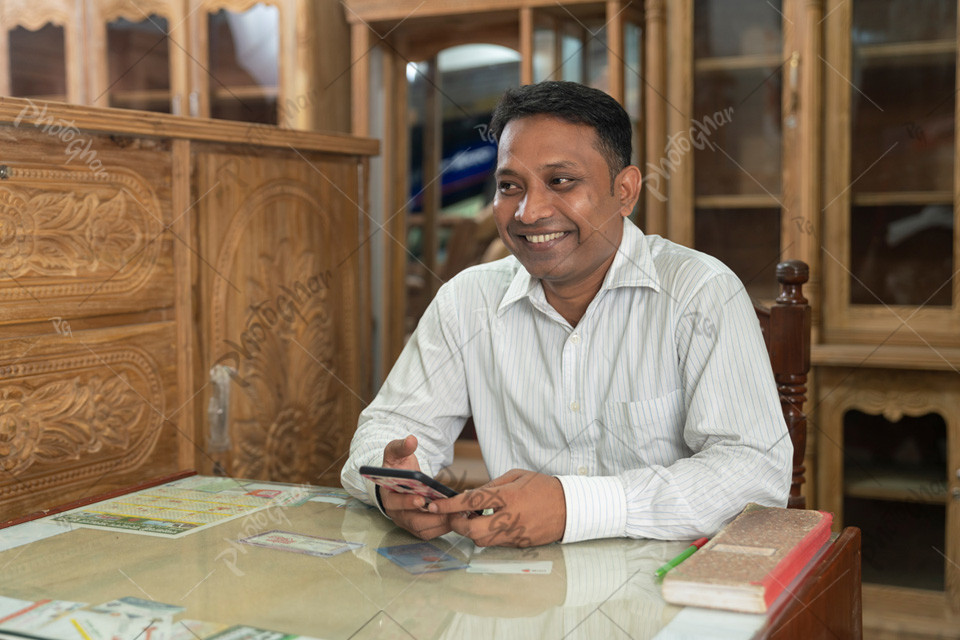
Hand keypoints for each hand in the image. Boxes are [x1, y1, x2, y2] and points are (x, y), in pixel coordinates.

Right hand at [379, 435, 452, 539]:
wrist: (399, 480)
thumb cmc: (397, 467)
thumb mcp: (396, 453)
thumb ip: (402, 447)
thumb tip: (411, 440)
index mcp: (388, 495)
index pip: (395, 503)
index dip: (407, 502)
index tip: (421, 499)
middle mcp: (396, 513)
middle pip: (413, 522)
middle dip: (433, 517)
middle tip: (451, 509)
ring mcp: (407, 522)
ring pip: (425, 530)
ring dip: (442, 523)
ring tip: (459, 512)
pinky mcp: (418, 528)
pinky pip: (432, 532)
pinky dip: (445, 527)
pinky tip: (458, 516)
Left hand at [428, 469, 565, 546]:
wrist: (569, 507)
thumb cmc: (542, 487)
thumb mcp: (516, 476)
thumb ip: (492, 485)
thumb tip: (471, 496)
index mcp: (508, 496)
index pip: (471, 502)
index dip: (449, 505)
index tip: (433, 505)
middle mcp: (510, 518)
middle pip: (472, 530)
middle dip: (458, 524)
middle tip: (455, 515)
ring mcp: (515, 534)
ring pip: (482, 541)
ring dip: (472, 531)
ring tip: (473, 519)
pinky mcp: (520, 544)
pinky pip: (496, 543)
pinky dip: (488, 535)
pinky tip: (490, 524)